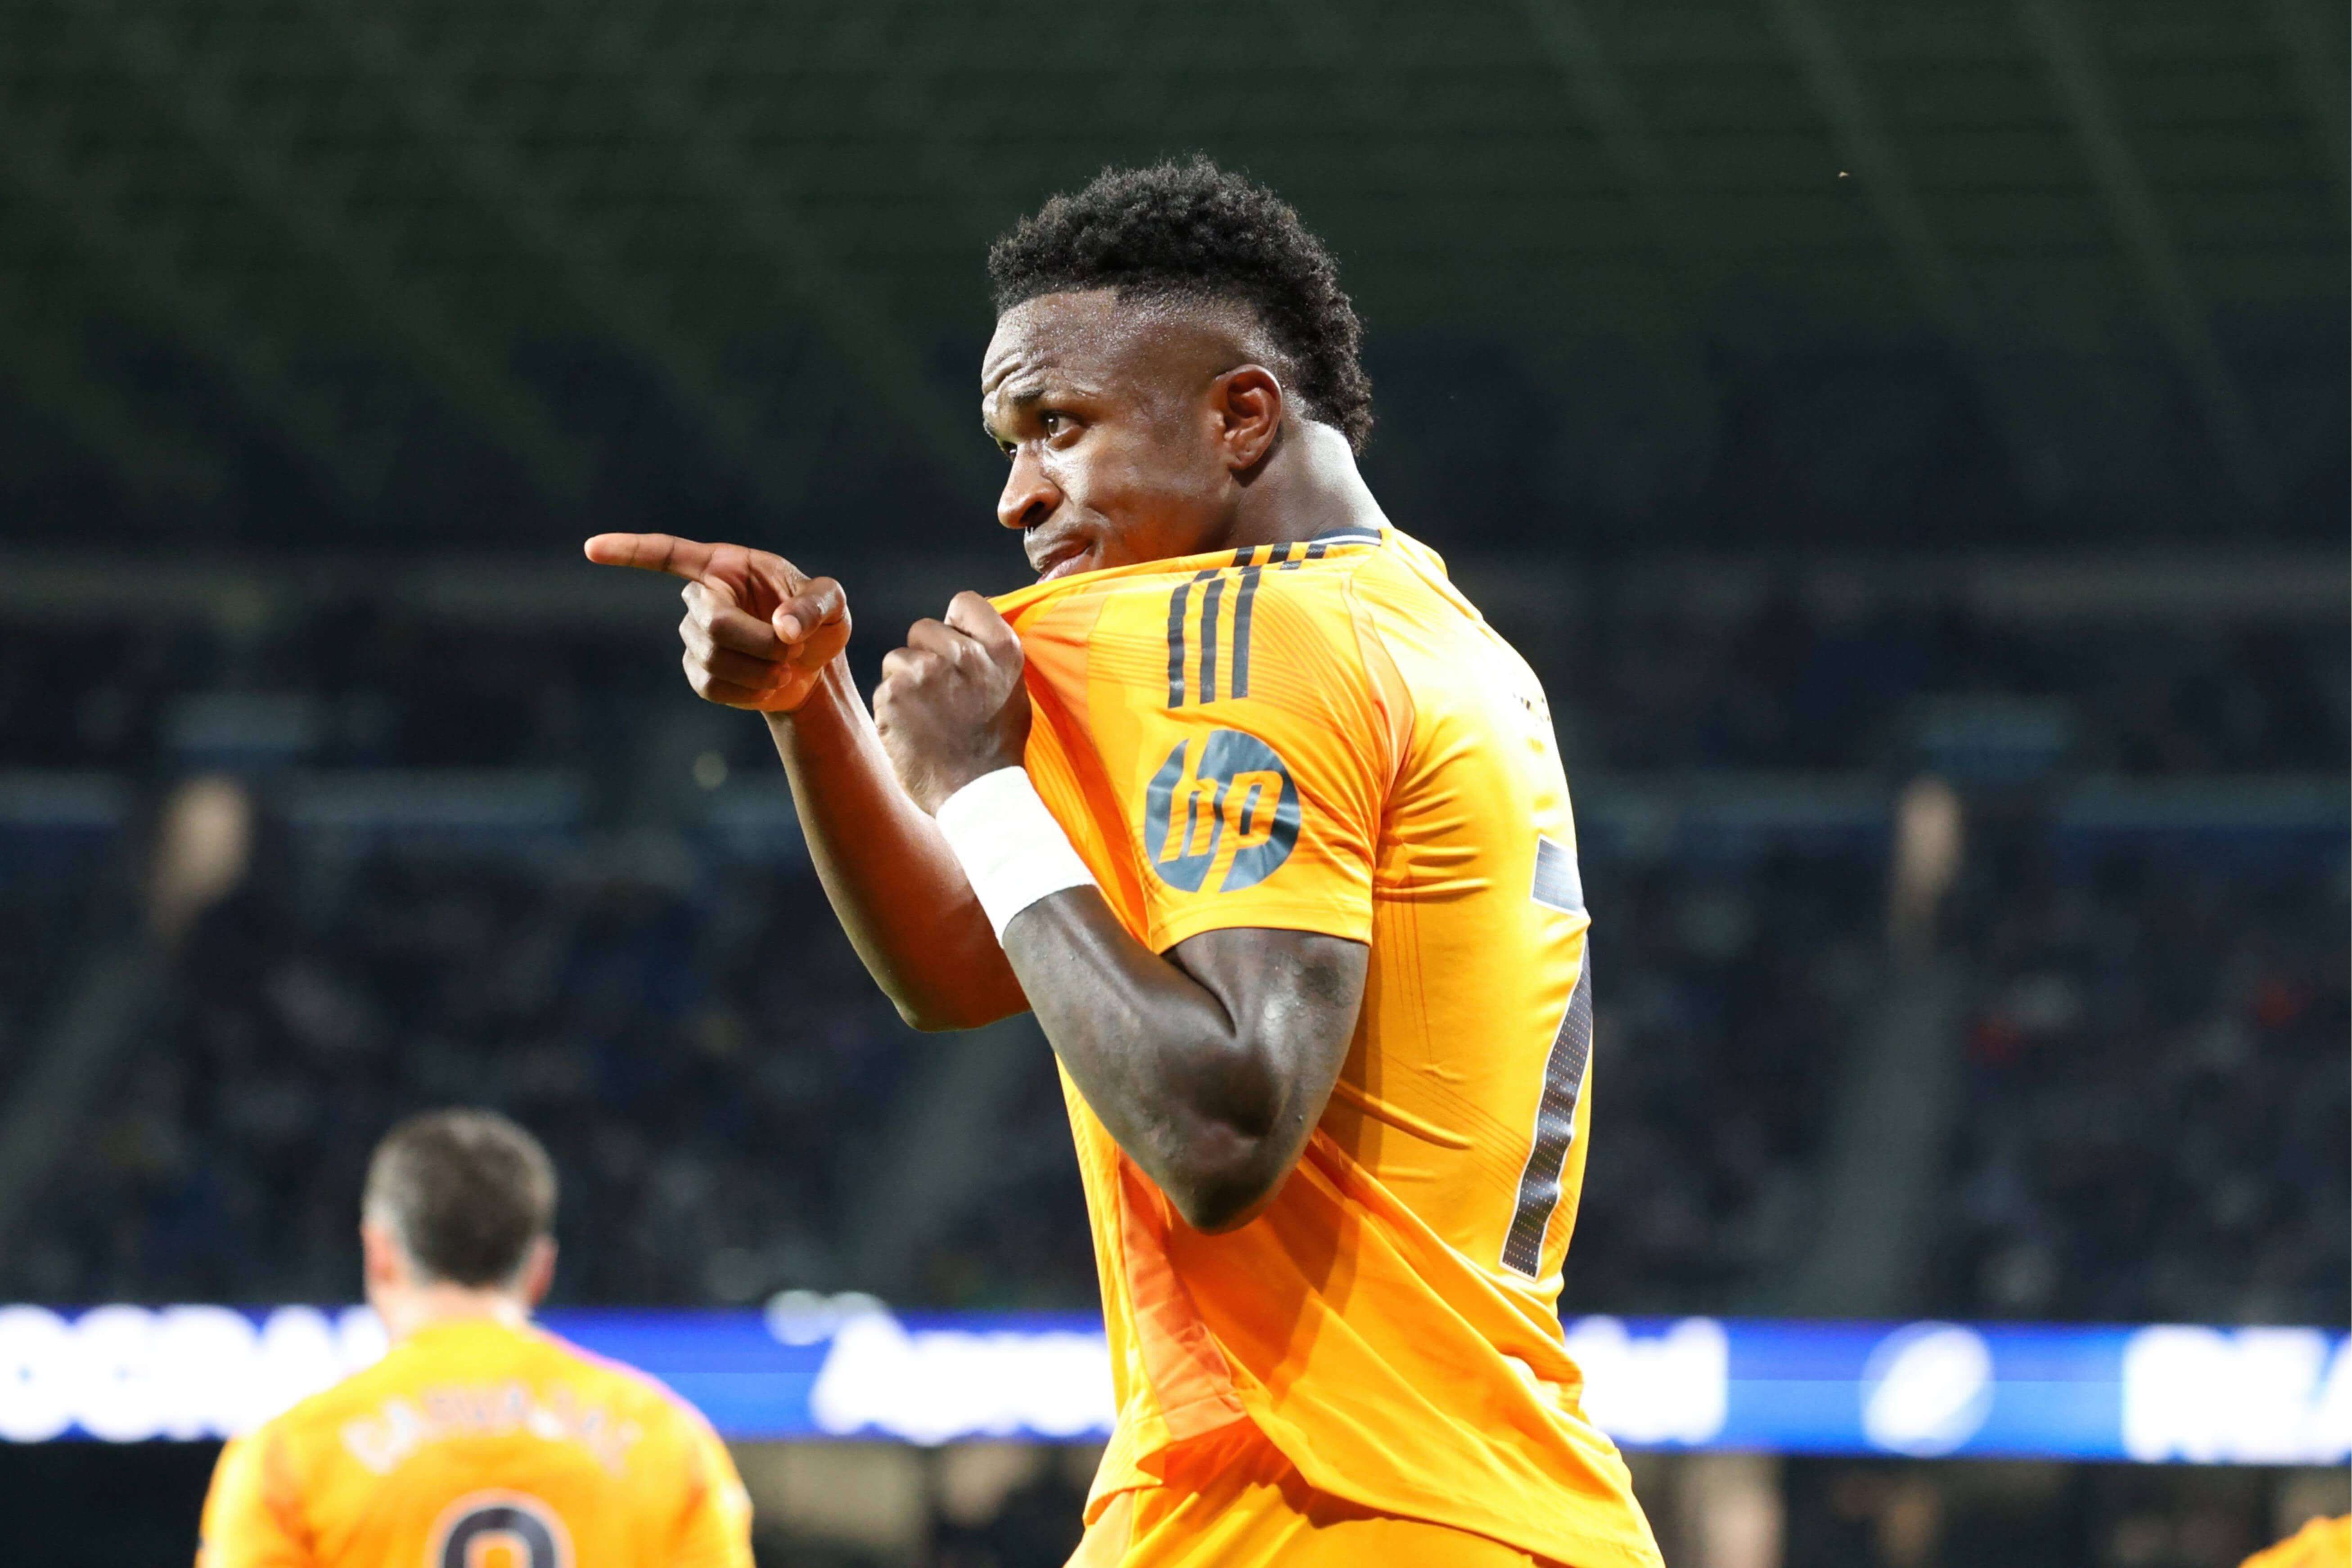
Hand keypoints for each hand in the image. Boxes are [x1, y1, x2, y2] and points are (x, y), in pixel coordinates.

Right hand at [583, 533, 849, 713]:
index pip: (669, 554)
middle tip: (791, 650)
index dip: (630, 551)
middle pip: (712, 624)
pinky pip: (712, 686)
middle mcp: (702, 598)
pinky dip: (749, 692)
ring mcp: (694, 637)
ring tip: (786, 667)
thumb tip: (784, 627)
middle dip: (758, 643)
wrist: (813, 668)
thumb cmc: (819, 622)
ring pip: (713, 658)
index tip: (590, 549)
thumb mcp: (834, 604)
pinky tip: (769, 685)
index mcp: (727, 567)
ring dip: (760, 669)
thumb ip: (815, 606)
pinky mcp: (697, 673)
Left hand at [874, 592, 1032, 812]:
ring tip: (928, 715)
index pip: (965, 602)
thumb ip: (989, 653)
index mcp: (1000, 649)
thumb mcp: (1011, 689)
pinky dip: (893, 707)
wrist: (977, 794)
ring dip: (906, 681)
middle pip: (923, 628)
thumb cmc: (995, 745)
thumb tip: (962, 626)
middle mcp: (962, 654)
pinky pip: (884, 687)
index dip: (956, 625)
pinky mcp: (892, 695)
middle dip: (926, 654)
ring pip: (898, 658)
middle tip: (942, 693)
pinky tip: (913, 730)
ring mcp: (924, 673)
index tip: (957, 648)